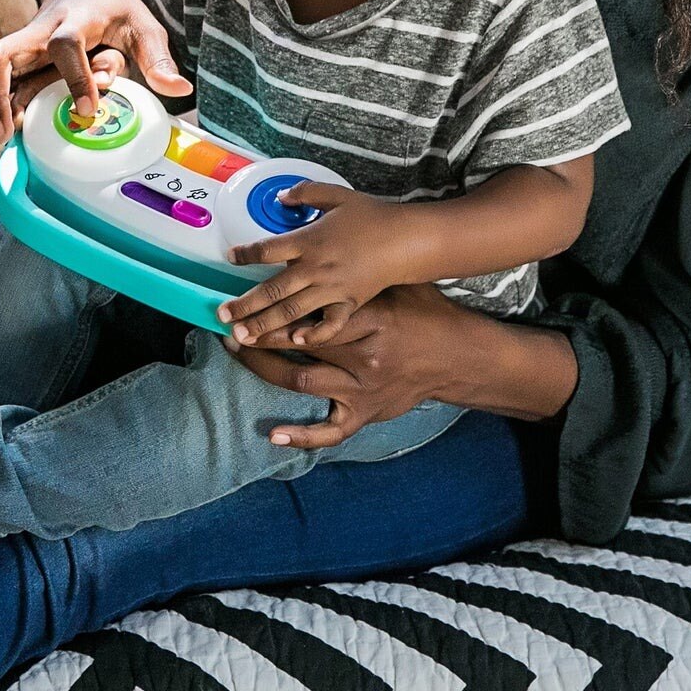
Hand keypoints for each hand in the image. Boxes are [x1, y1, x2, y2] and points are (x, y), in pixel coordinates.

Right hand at [0, 0, 192, 156]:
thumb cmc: (116, 8)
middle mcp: (36, 33)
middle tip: (5, 133)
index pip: (66, 43)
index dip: (75, 75)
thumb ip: (157, 58)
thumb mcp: (144, 26)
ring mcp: (20, 49)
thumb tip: (178, 89)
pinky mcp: (12, 64)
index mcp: (74, 20)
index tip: (87, 110)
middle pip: (1, 54)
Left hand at [220, 184, 412, 346]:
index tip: (230, 258)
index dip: (245, 253)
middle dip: (244, 305)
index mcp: (309, 240)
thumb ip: (305, 192)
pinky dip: (314, 333)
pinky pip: (329, 323)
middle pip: (272, 289)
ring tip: (243, 335)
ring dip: (265, 324)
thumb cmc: (372, 216)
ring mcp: (332, 288)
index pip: (267, 249)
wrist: (405, 239)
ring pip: (292, 310)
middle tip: (222, 315)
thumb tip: (281, 197)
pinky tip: (297, 341)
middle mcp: (315, 267)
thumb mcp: (337, 195)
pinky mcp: (349, 303)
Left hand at [224, 283, 468, 449]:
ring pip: (302, 382)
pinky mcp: (365, 413)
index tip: (249, 303)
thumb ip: (359, 279)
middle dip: (260, 336)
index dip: (274, 310)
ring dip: (265, 368)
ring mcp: (362, 389)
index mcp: (370, 319)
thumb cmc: (427, 313)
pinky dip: (302, 435)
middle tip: (232, 327)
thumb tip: (320, 255)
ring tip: (240, 354)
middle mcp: (363, 357)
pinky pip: (330, 431)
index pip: (311, 315)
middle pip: (298, 345)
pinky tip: (274, 434)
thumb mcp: (397, 285)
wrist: (459, 356)